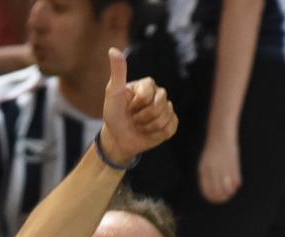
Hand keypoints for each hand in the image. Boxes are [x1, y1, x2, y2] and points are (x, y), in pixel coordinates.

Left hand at [99, 48, 177, 165]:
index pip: (148, 94)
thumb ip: (117, 72)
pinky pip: (170, 128)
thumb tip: (112, 49)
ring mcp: (167, 109)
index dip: (136, 105)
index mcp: (147, 84)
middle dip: (142, 117)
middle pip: (159, 106)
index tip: (127, 107)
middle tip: (133, 118)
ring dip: (147, 127)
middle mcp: (159, 94)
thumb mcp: (113, 93)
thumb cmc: (114, 115)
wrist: (118, 138)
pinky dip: (156, 134)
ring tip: (140, 126)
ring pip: (164, 118)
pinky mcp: (171, 124)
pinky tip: (148, 132)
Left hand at [199, 135, 240, 203]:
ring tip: (231, 192)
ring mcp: (223, 166)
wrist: (220, 135)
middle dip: (222, 198)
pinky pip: (236, 180)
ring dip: (230, 192)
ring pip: (228, 188)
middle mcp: (213, 170)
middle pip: (218, 191)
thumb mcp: (204, 164)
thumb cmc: (212, 152)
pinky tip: (236, 184)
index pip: (207, 191)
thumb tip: (210, 193)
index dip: (212, 198)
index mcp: (204, 170)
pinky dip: (236, 185)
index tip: (216, 200)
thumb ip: (206, 178)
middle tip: (225, 198)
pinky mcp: (233, 163)